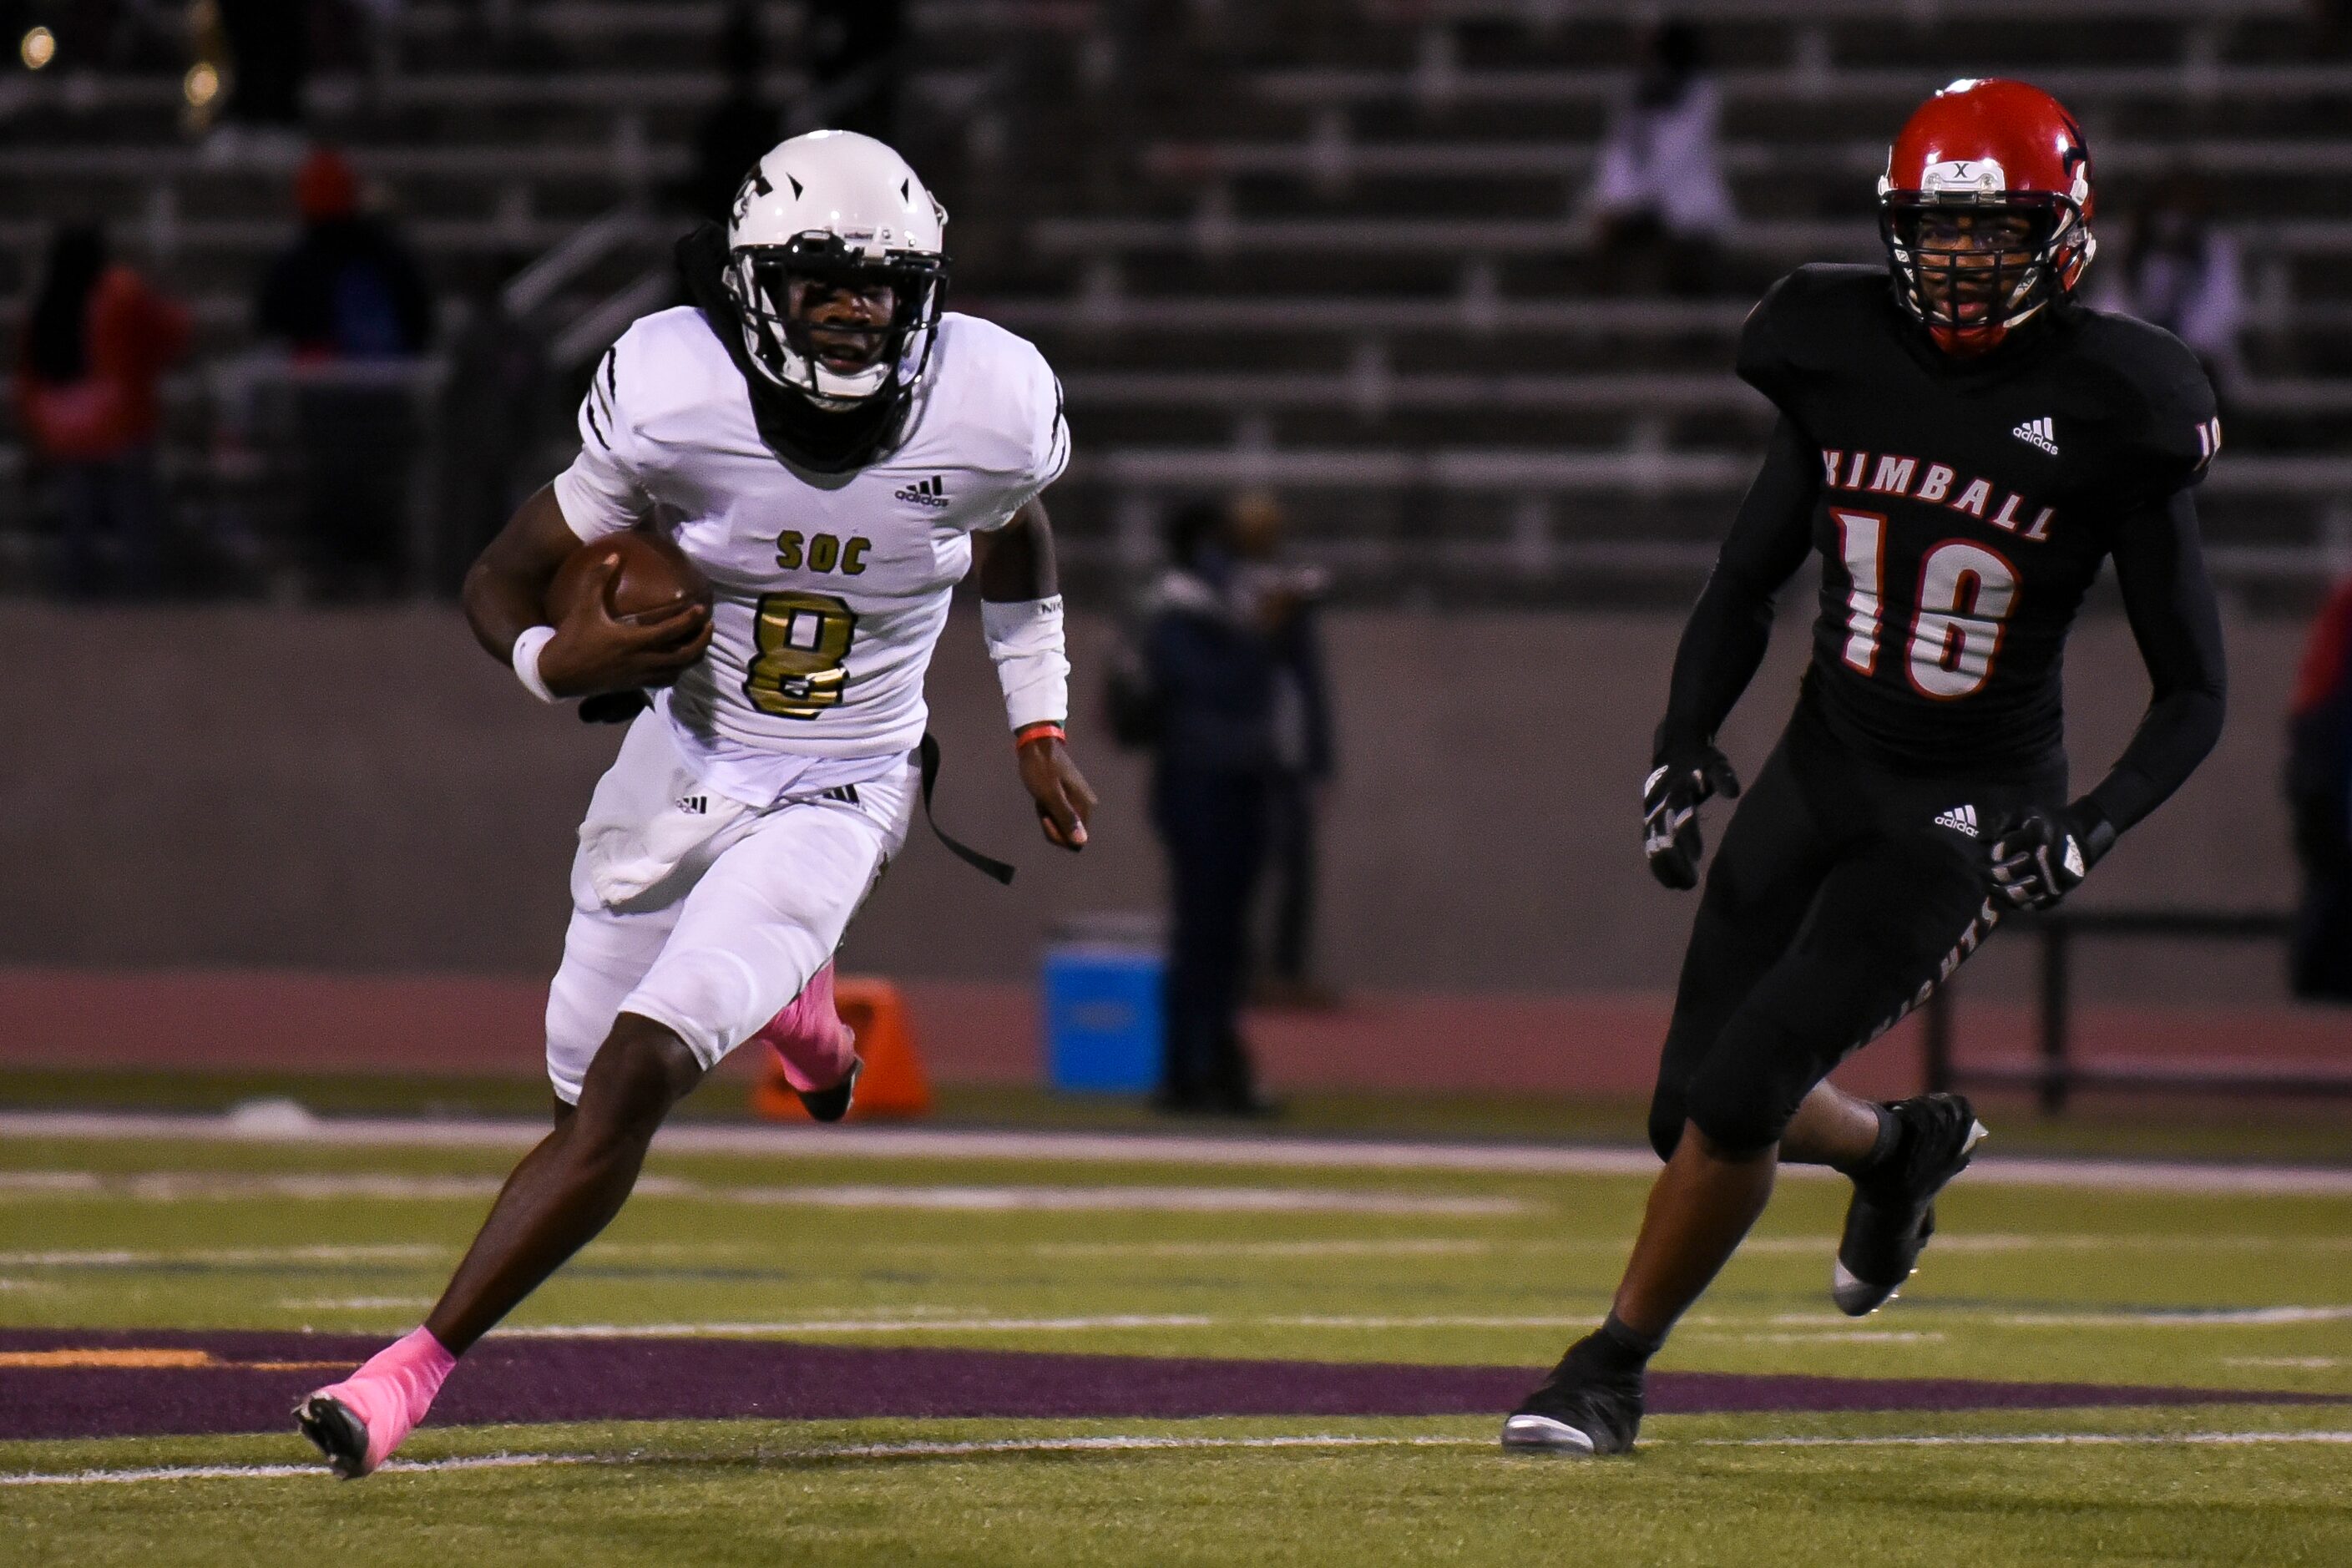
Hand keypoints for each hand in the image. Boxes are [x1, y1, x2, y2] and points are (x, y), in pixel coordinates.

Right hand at [538, 557, 711, 697]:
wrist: (559, 674)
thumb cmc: (573, 637)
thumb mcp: (585, 606)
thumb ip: (599, 578)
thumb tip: (615, 554)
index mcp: (632, 641)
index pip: (671, 631)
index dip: (690, 620)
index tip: (703, 608)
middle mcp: (642, 661)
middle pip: (685, 656)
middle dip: (702, 641)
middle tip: (709, 625)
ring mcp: (640, 676)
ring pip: (679, 671)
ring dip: (693, 657)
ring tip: (700, 641)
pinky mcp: (636, 685)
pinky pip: (665, 680)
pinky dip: (678, 671)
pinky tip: (679, 660)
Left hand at [1017, 734, 1096, 850]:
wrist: (1037, 745)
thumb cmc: (1041, 768)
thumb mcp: (1050, 795)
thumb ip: (1066, 818)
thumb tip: (1082, 841)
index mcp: (1086, 806)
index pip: (1077, 841)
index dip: (1059, 835)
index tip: (1046, 817)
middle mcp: (1087, 806)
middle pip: (1070, 836)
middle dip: (1052, 825)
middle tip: (1043, 804)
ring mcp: (1078, 802)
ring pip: (1062, 825)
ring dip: (1048, 816)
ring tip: (1042, 798)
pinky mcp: (1069, 798)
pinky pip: (1058, 815)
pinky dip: (1047, 810)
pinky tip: (1042, 797)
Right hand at [1643, 746, 1739, 890]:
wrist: (1675, 745)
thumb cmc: (1701, 759)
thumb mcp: (1714, 762)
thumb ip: (1723, 777)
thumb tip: (1734, 793)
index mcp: (1677, 789)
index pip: (1681, 814)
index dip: (1687, 835)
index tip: (1698, 855)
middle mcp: (1660, 803)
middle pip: (1662, 835)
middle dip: (1674, 860)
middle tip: (1690, 883)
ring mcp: (1651, 813)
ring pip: (1652, 844)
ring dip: (1664, 866)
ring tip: (1679, 886)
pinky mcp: (1649, 820)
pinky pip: (1650, 845)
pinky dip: (1658, 863)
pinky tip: (1670, 881)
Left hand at [1982, 804, 2094, 910]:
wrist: (2082, 835)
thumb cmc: (2046, 824)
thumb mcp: (2025, 814)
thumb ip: (2001, 823)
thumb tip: (1980, 839)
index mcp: (2036, 835)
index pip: (2001, 851)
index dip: (1988, 856)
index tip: (1981, 857)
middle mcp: (2046, 858)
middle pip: (2006, 873)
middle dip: (1988, 873)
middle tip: (1979, 871)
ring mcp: (2054, 878)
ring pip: (2017, 894)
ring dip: (1998, 891)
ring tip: (1989, 885)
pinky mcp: (2060, 892)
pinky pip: (2033, 905)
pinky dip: (2016, 903)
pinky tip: (2006, 894)